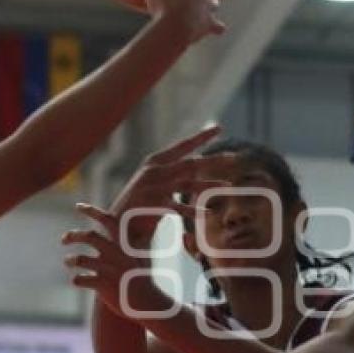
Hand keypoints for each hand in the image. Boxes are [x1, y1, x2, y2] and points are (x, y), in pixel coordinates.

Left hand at [63, 205, 161, 318]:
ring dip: (70, 260)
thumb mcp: (140, 258)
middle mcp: (116, 254)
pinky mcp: (102, 285)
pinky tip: (78, 280)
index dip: (92, 211)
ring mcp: (109, 269)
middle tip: (64, 239)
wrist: (149, 303)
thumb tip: (130, 232)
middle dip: (72, 235)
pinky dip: (76, 279)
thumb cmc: (143, 280)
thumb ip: (131, 244)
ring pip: (79, 259)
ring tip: (68, 261)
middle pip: (89, 236)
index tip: (78, 206)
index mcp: (125, 245)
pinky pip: (79, 279)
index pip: (108, 221)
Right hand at [107, 125, 237, 248]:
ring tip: (228, 186)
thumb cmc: (141, 202)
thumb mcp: (156, 181)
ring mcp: (153, 187)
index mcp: (155, 161)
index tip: (219, 128)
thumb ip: (174, 171)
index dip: (202, 137)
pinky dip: (192, 211)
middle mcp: (155, 171)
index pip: (183, 146)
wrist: (118, 225)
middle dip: (214, 160)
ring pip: (188, 183)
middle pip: (191, 163)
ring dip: (209, 185)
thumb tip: (199, 161)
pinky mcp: (153, 204)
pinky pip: (178, 207)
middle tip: (235, 157)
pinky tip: (207, 213)